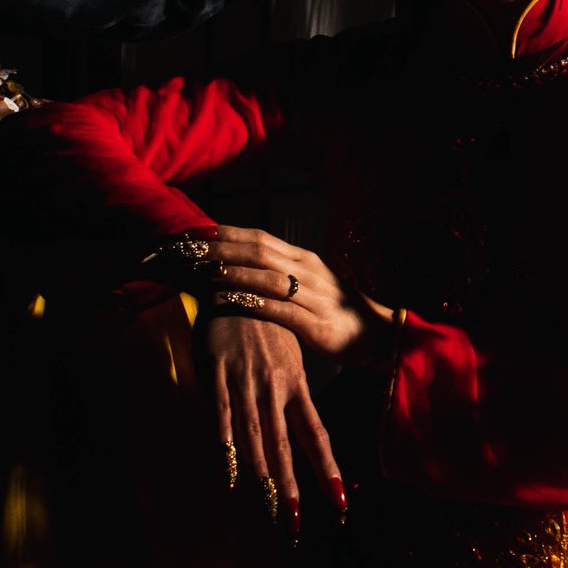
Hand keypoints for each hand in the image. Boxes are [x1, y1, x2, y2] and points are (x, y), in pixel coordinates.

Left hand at [194, 224, 381, 362]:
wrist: (379, 335)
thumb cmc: (336, 310)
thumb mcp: (310, 282)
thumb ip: (281, 271)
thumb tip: (244, 262)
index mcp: (303, 258)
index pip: (259, 237)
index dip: (225, 233)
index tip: (195, 232)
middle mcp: (307, 271)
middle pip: (258, 252)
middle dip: (220, 249)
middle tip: (188, 249)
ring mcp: (313, 296)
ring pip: (266, 277)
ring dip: (232, 273)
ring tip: (203, 272)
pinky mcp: (315, 324)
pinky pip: (278, 310)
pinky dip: (251, 303)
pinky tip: (229, 302)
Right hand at [197, 242, 348, 521]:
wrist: (233, 280)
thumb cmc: (264, 324)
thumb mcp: (286, 356)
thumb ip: (290, 396)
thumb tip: (299, 433)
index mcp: (296, 384)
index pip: (316, 436)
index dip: (327, 471)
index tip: (339, 503)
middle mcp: (276, 387)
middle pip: (287, 447)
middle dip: (293, 488)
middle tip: (297, 525)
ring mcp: (246, 382)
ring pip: (256, 437)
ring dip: (264, 476)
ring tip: (269, 510)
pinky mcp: (218, 374)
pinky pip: (222, 416)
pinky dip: (227, 446)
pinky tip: (231, 474)